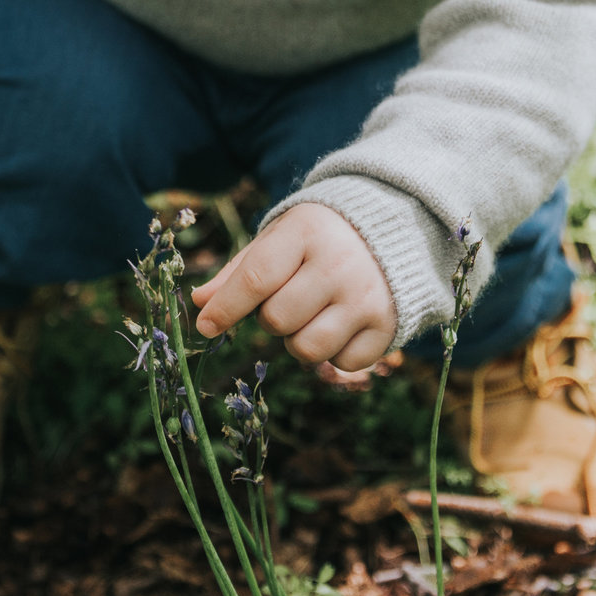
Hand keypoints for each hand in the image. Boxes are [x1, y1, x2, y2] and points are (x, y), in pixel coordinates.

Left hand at [192, 205, 396, 385]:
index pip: (257, 278)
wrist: (396, 231)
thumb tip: (200, 303)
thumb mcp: (280, 239)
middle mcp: (340, 264)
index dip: (226, 307)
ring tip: (313, 313)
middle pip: (277, 320)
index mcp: (307, 232)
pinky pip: (341, 363)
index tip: (205, 326)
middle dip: (271, 318)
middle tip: (289, 298)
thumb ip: (240, 271)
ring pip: (306, 349)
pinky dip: (334, 352)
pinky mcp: (386, 325)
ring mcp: (366, 296)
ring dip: (299, 340)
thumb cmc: (321, 238)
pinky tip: (343, 323)